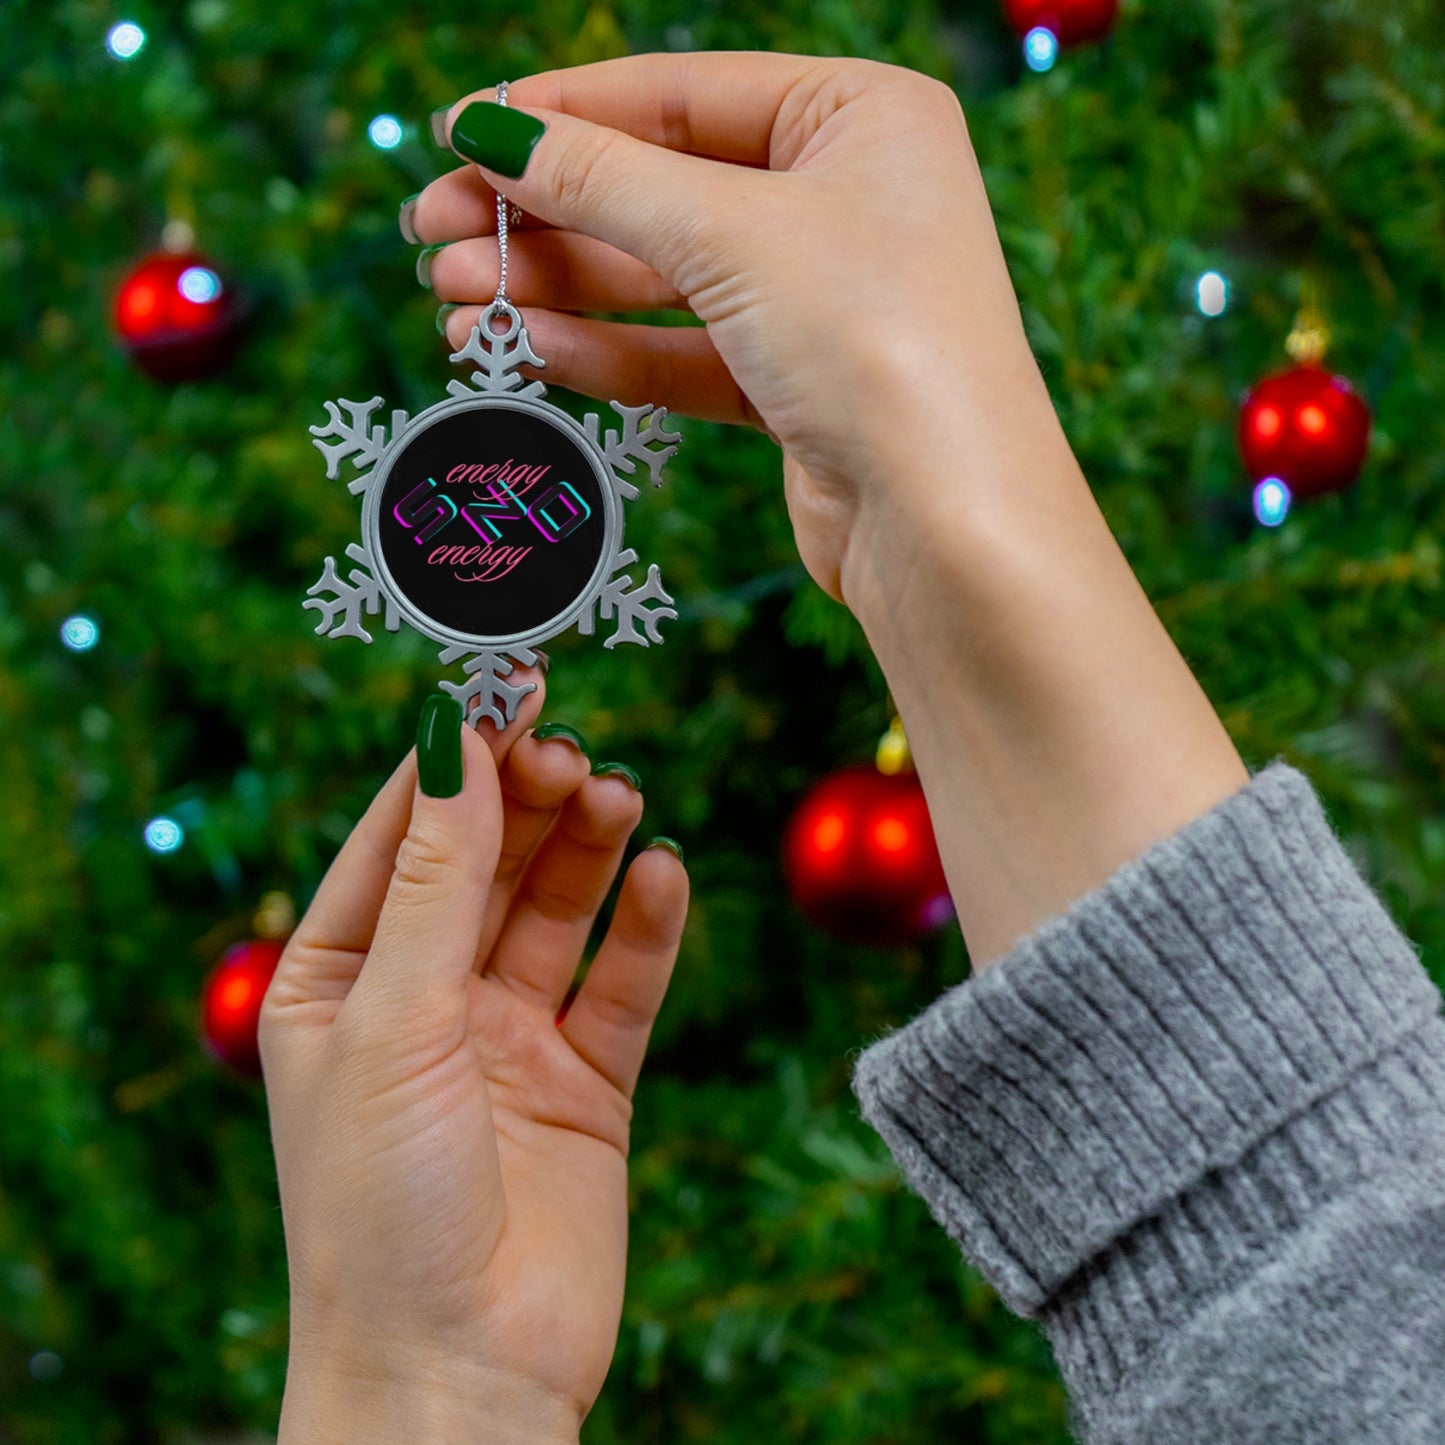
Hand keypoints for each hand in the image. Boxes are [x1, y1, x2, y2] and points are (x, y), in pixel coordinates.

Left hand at [259, 677, 687, 1439]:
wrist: (458, 1376)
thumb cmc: (380, 1206)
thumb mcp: (393, 1019)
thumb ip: (437, 879)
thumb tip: (455, 737)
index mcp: (339, 978)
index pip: (400, 835)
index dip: (454, 756)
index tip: (506, 681)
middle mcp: (424, 998)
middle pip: (486, 861)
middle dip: (527, 799)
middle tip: (572, 751)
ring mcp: (508, 1039)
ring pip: (557, 909)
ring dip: (588, 849)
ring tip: (618, 798)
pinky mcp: (586, 1082)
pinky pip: (622, 983)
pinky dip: (646, 928)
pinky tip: (664, 877)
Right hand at [411, 53, 1055, 604]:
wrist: (947, 526)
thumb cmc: (875, 343)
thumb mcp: (728, 233)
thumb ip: (602, 180)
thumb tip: (490, 130)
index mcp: (860, 116)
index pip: (679, 94)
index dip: (560, 113)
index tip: (456, 133)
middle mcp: (846, 198)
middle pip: (660, 189)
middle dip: (543, 215)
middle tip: (431, 235)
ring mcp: (821, 298)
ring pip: (662, 279)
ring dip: (557, 289)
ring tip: (454, 303)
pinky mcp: (797, 387)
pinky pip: (683, 353)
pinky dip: (606, 352)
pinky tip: (526, 350)